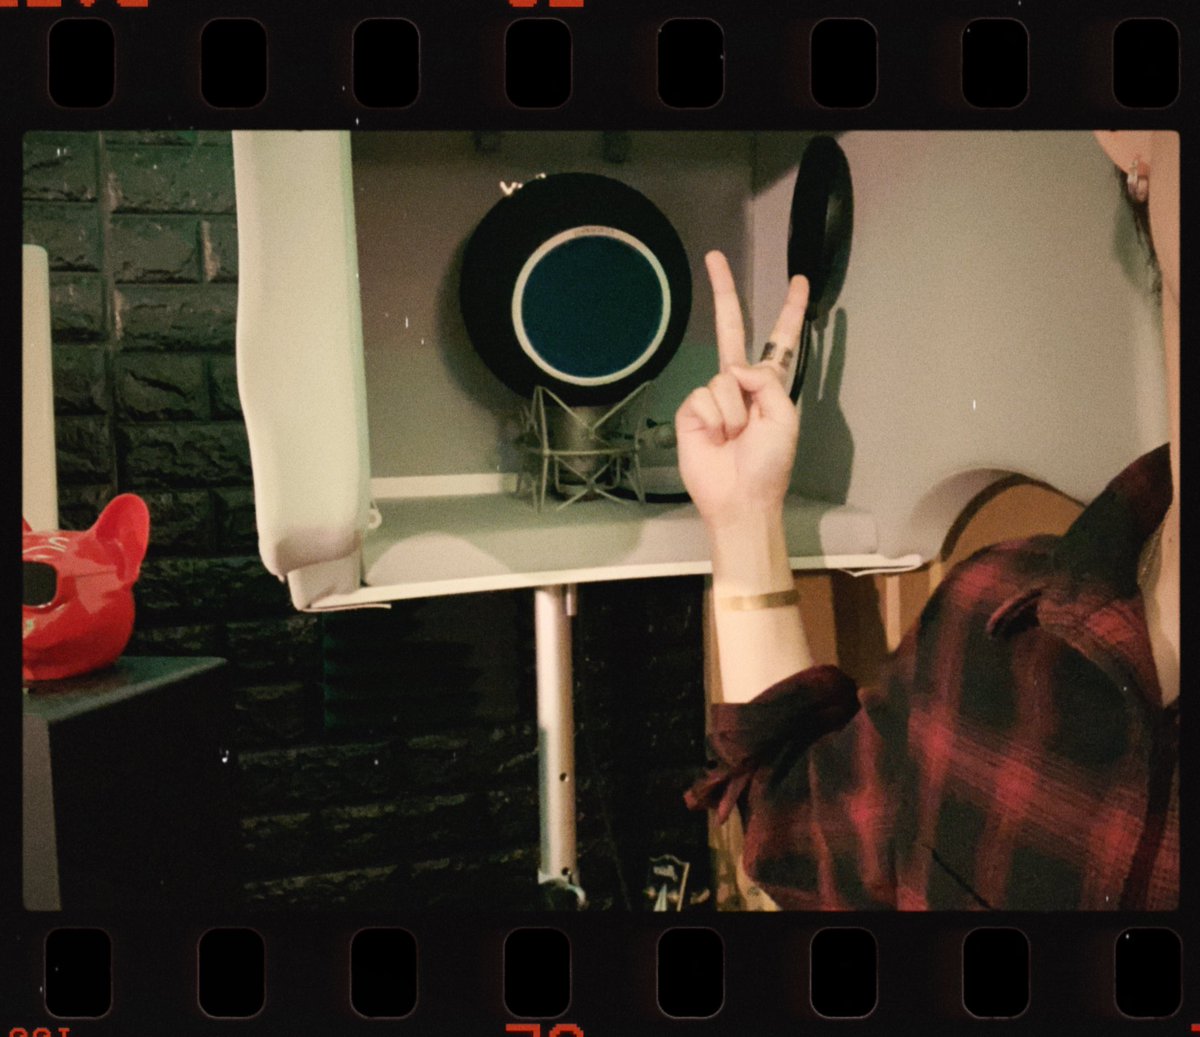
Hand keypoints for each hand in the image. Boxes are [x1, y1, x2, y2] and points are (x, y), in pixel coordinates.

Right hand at [675, 251, 808, 528]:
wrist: (740, 497)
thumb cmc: (769, 463)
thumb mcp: (784, 417)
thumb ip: (767, 381)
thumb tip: (733, 370)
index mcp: (770, 384)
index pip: (780, 339)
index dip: (789, 310)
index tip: (798, 280)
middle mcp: (741, 383)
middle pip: (732, 329)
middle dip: (724, 292)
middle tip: (714, 256)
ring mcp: (714, 395)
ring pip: (724, 378)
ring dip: (734, 413)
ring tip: (735, 439)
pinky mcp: (692, 409)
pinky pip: (704, 397)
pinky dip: (714, 419)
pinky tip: (716, 439)